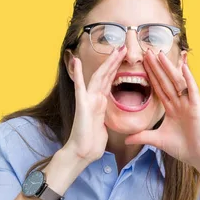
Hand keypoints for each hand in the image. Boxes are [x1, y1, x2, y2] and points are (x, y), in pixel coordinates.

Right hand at [63, 45, 127, 162]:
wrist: (82, 153)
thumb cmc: (92, 143)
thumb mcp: (104, 128)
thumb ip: (105, 118)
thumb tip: (107, 118)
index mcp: (101, 103)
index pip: (110, 81)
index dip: (116, 68)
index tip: (124, 57)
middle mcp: (94, 99)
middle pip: (106, 75)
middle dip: (115, 61)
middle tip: (124, 46)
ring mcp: (87, 100)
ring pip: (98, 77)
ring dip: (107, 63)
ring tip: (115, 50)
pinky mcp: (82, 105)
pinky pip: (80, 87)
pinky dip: (77, 74)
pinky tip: (75, 61)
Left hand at [124, 50, 199, 169]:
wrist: (198, 157)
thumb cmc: (182, 147)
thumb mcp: (157, 140)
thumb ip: (142, 136)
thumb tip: (125, 139)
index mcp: (171, 108)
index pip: (158, 88)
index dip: (150, 76)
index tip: (142, 64)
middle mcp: (180, 103)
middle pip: (165, 81)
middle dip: (156, 67)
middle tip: (147, 52)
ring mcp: (188, 103)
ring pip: (177, 82)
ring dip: (169, 68)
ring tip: (160, 54)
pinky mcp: (197, 107)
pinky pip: (192, 90)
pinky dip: (188, 79)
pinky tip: (183, 67)